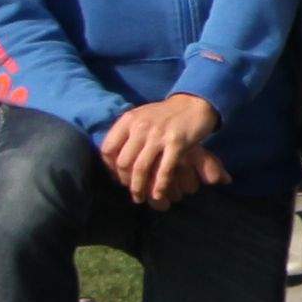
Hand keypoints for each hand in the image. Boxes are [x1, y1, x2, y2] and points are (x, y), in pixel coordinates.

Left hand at [101, 95, 224, 208]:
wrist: (193, 103)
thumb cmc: (165, 114)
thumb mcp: (141, 116)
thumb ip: (126, 133)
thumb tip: (112, 158)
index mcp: (128, 120)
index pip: (108, 149)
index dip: (109, 167)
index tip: (117, 176)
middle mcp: (140, 127)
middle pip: (123, 162)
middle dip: (125, 181)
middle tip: (131, 190)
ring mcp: (158, 135)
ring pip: (140, 168)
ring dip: (138, 188)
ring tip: (140, 198)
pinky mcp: (177, 143)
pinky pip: (164, 170)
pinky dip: (160, 185)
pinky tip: (158, 194)